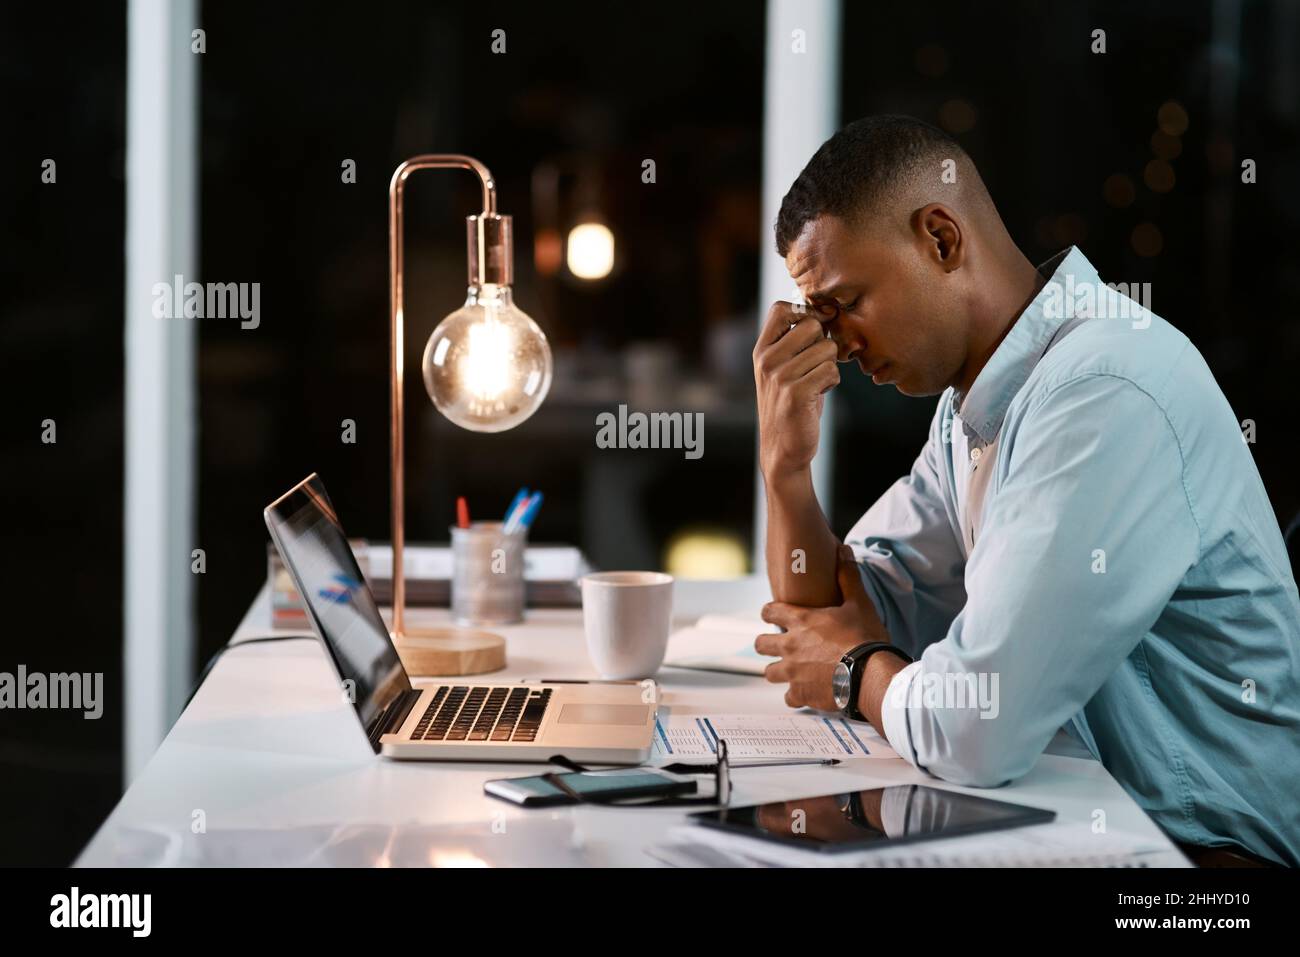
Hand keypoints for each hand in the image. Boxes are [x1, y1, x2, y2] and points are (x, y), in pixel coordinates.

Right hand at [753, 301, 839, 476]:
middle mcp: (766, 360)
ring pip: (827, 349)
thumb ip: (798, 342)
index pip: (782, 308)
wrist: (783, 449)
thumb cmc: (791, 404)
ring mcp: (779, 376)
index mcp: (762, 349)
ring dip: (830, 366)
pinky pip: (831, 370)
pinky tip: (818, 394)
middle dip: (824, 343)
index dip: (806, 312)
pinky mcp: (795, 394)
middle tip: (816, 366)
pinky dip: (831, 382)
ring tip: (816, 383)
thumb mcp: (785, 368)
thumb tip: (827, 311)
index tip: (816, 331)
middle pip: (812, 325)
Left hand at [756, 545, 888, 710]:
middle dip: (766, 644)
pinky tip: (806, 693)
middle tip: (779, 646)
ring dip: (778, 671)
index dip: (770, 612)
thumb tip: (843, 550)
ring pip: (769, 673)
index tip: (774, 615)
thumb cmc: (865, 638)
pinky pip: (789, 698)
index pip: (769, 611)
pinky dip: (795, 696)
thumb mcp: (859, 603)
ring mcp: (792, 672)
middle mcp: (790, 646)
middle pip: (760, 644)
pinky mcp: (801, 694)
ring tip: (791, 672)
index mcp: (800, 621)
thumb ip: (848, 577)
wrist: (870, 675)